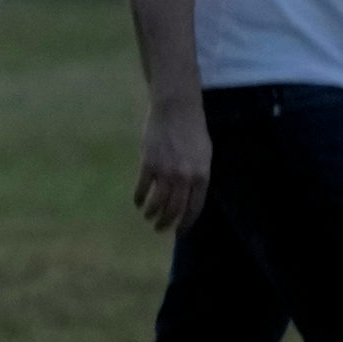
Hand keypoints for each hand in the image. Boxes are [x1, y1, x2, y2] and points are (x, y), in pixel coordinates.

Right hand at [132, 95, 210, 233]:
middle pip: (175, 209)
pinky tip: (138, 202)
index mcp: (201, 177)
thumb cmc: (193, 131)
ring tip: (148, 217)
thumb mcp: (204, 156)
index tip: (178, 232)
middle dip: (167, 223)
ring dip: (152, 213)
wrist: (176, 109)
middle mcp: (184, 178)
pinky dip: (139, 197)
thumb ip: (198, 177)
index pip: (194, 209)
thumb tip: (189, 195)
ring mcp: (165, 171)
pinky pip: (143, 187)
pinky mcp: (148, 162)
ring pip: (158, 201)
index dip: (185, 224)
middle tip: (160, 228)